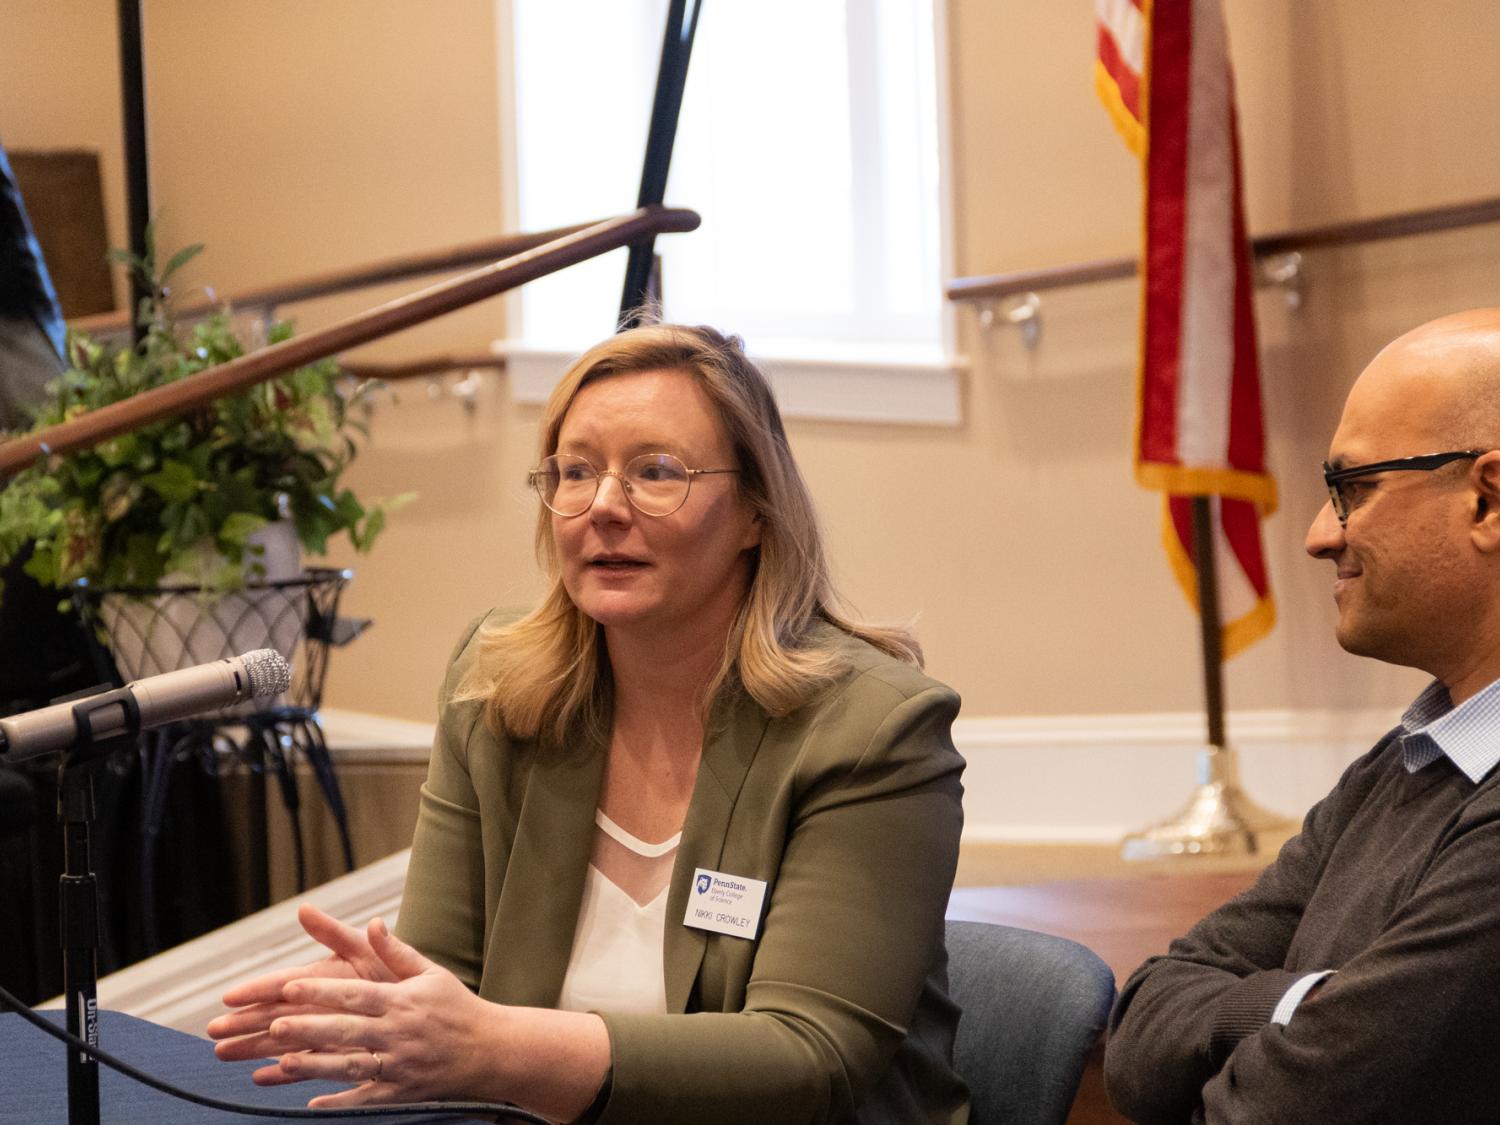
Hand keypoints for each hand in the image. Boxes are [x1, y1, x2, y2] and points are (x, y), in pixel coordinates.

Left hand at [213, 909, 498, 1107]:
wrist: (492, 1050)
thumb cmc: (457, 1007)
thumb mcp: (431, 973)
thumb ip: (396, 952)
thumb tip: (373, 923)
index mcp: (402, 1000)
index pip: (355, 994)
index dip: (322, 990)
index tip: (290, 986)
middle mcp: (399, 1032)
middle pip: (347, 1030)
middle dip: (309, 1028)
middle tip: (274, 1025)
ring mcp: (400, 1064)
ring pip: (352, 1066)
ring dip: (316, 1066)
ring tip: (282, 1063)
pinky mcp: (403, 1091)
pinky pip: (367, 1099)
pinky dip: (342, 1103)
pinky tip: (313, 1104)